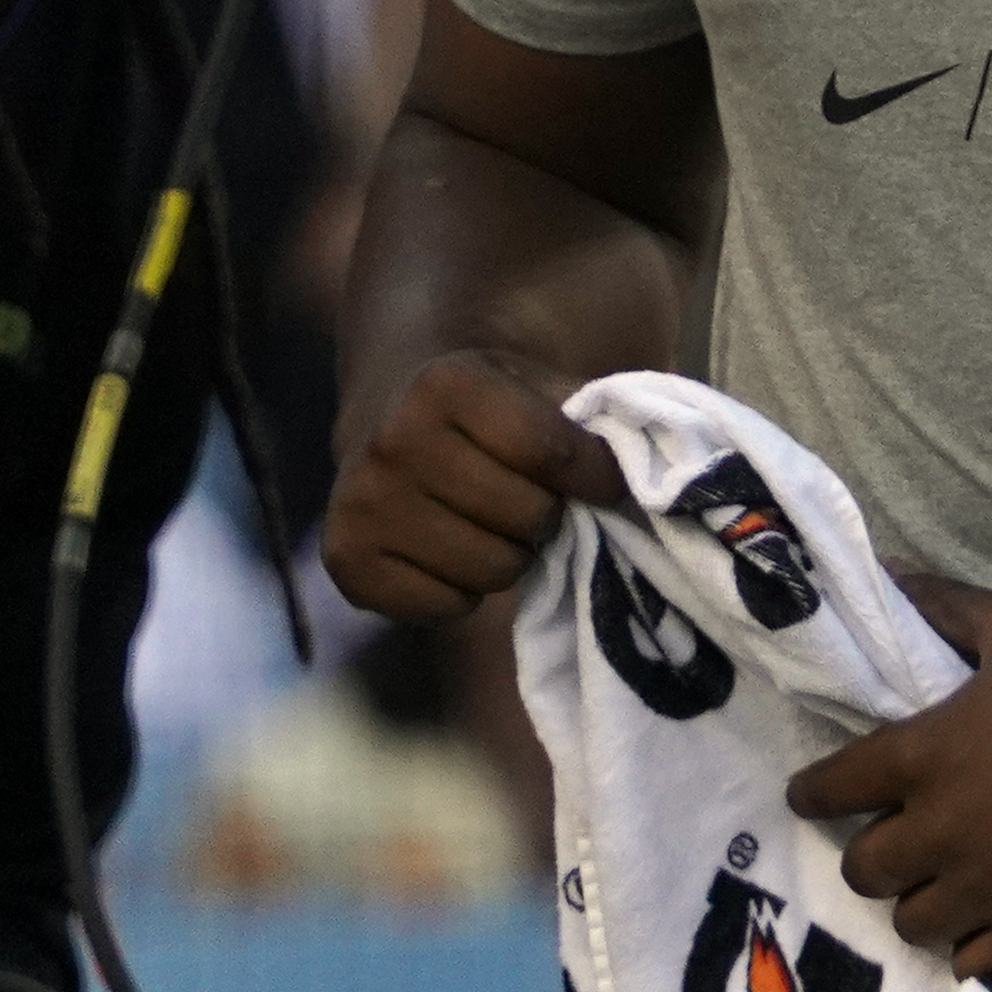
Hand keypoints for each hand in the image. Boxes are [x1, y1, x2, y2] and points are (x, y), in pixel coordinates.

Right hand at [320, 350, 628, 623]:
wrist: (395, 413)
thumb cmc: (495, 407)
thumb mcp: (544, 386)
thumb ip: (597, 420)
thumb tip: (646, 474)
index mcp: (447, 384)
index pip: (554, 454)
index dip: (596, 475)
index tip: (603, 478)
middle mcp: (392, 440)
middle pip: (527, 517)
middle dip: (547, 514)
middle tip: (533, 498)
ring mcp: (361, 503)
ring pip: (490, 570)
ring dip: (510, 555)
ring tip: (494, 523)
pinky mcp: (345, 561)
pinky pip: (444, 607)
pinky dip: (462, 592)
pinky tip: (452, 550)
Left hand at [788, 574, 991, 980]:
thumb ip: (943, 605)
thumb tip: (881, 572)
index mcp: (928, 754)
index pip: (828, 790)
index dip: (818, 792)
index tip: (824, 794)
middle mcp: (944, 830)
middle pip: (864, 869)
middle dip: (877, 851)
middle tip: (909, 834)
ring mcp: (990, 888)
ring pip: (912, 922)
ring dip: (925, 899)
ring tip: (955, 878)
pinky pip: (974, 963)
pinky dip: (978, 942)